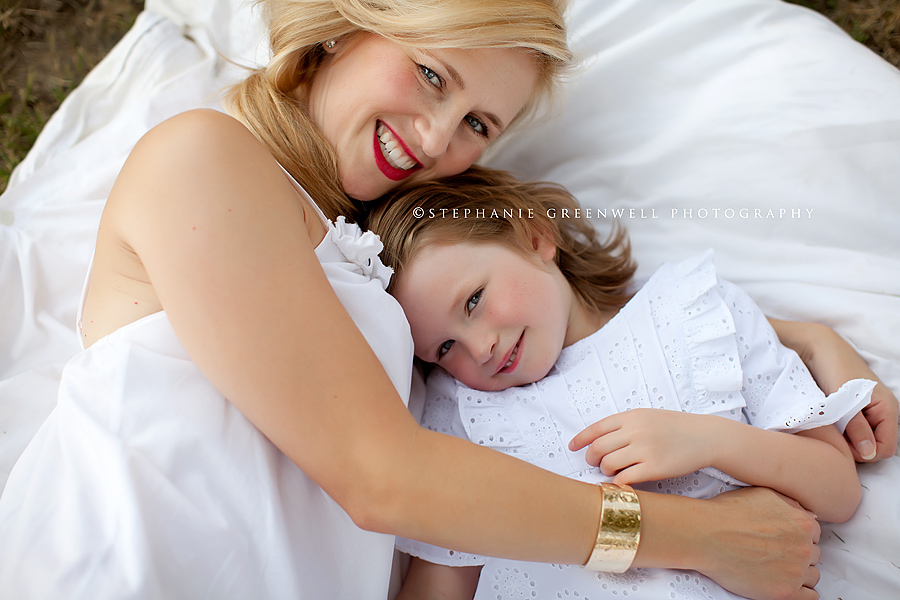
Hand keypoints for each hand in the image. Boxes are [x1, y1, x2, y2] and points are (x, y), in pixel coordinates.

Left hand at [569, 409, 720, 483]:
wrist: (705, 436)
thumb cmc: (675, 427)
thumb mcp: (648, 416)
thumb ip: (625, 425)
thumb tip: (598, 439)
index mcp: (631, 416)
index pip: (596, 428)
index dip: (580, 439)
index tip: (572, 447)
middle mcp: (635, 431)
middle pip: (598, 448)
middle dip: (591, 458)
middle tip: (595, 463)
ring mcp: (645, 449)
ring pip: (608, 464)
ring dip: (606, 471)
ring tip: (614, 471)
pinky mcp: (654, 468)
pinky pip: (625, 479)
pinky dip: (618, 483)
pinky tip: (622, 483)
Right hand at [698, 488, 820, 599]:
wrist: (706, 535)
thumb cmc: (727, 513)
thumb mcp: (762, 494)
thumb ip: (789, 503)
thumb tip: (806, 513)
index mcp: (801, 523)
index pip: (813, 533)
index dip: (797, 536)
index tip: (785, 539)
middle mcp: (804, 547)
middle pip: (813, 555)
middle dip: (797, 554)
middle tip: (776, 553)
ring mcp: (796, 571)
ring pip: (811, 576)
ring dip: (798, 573)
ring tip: (777, 569)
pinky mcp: (785, 592)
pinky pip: (809, 597)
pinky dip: (801, 592)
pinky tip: (787, 584)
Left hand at [795, 322, 897, 461]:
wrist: (823, 352)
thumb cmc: (835, 371)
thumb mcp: (845, 402)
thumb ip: (857, 428)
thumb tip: (869, 454)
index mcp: (888, 411)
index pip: (886, 449)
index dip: (864, 453)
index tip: (842, 444)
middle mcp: (884, 414)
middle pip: (875, 447)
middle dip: (855, 446)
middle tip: (834, 433)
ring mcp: (872, 413)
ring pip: (864, 440)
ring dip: (847, 439)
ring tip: (832, 425)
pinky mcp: (859, 411)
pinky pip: (855, 431)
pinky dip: (843, 431)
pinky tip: (832, 422)